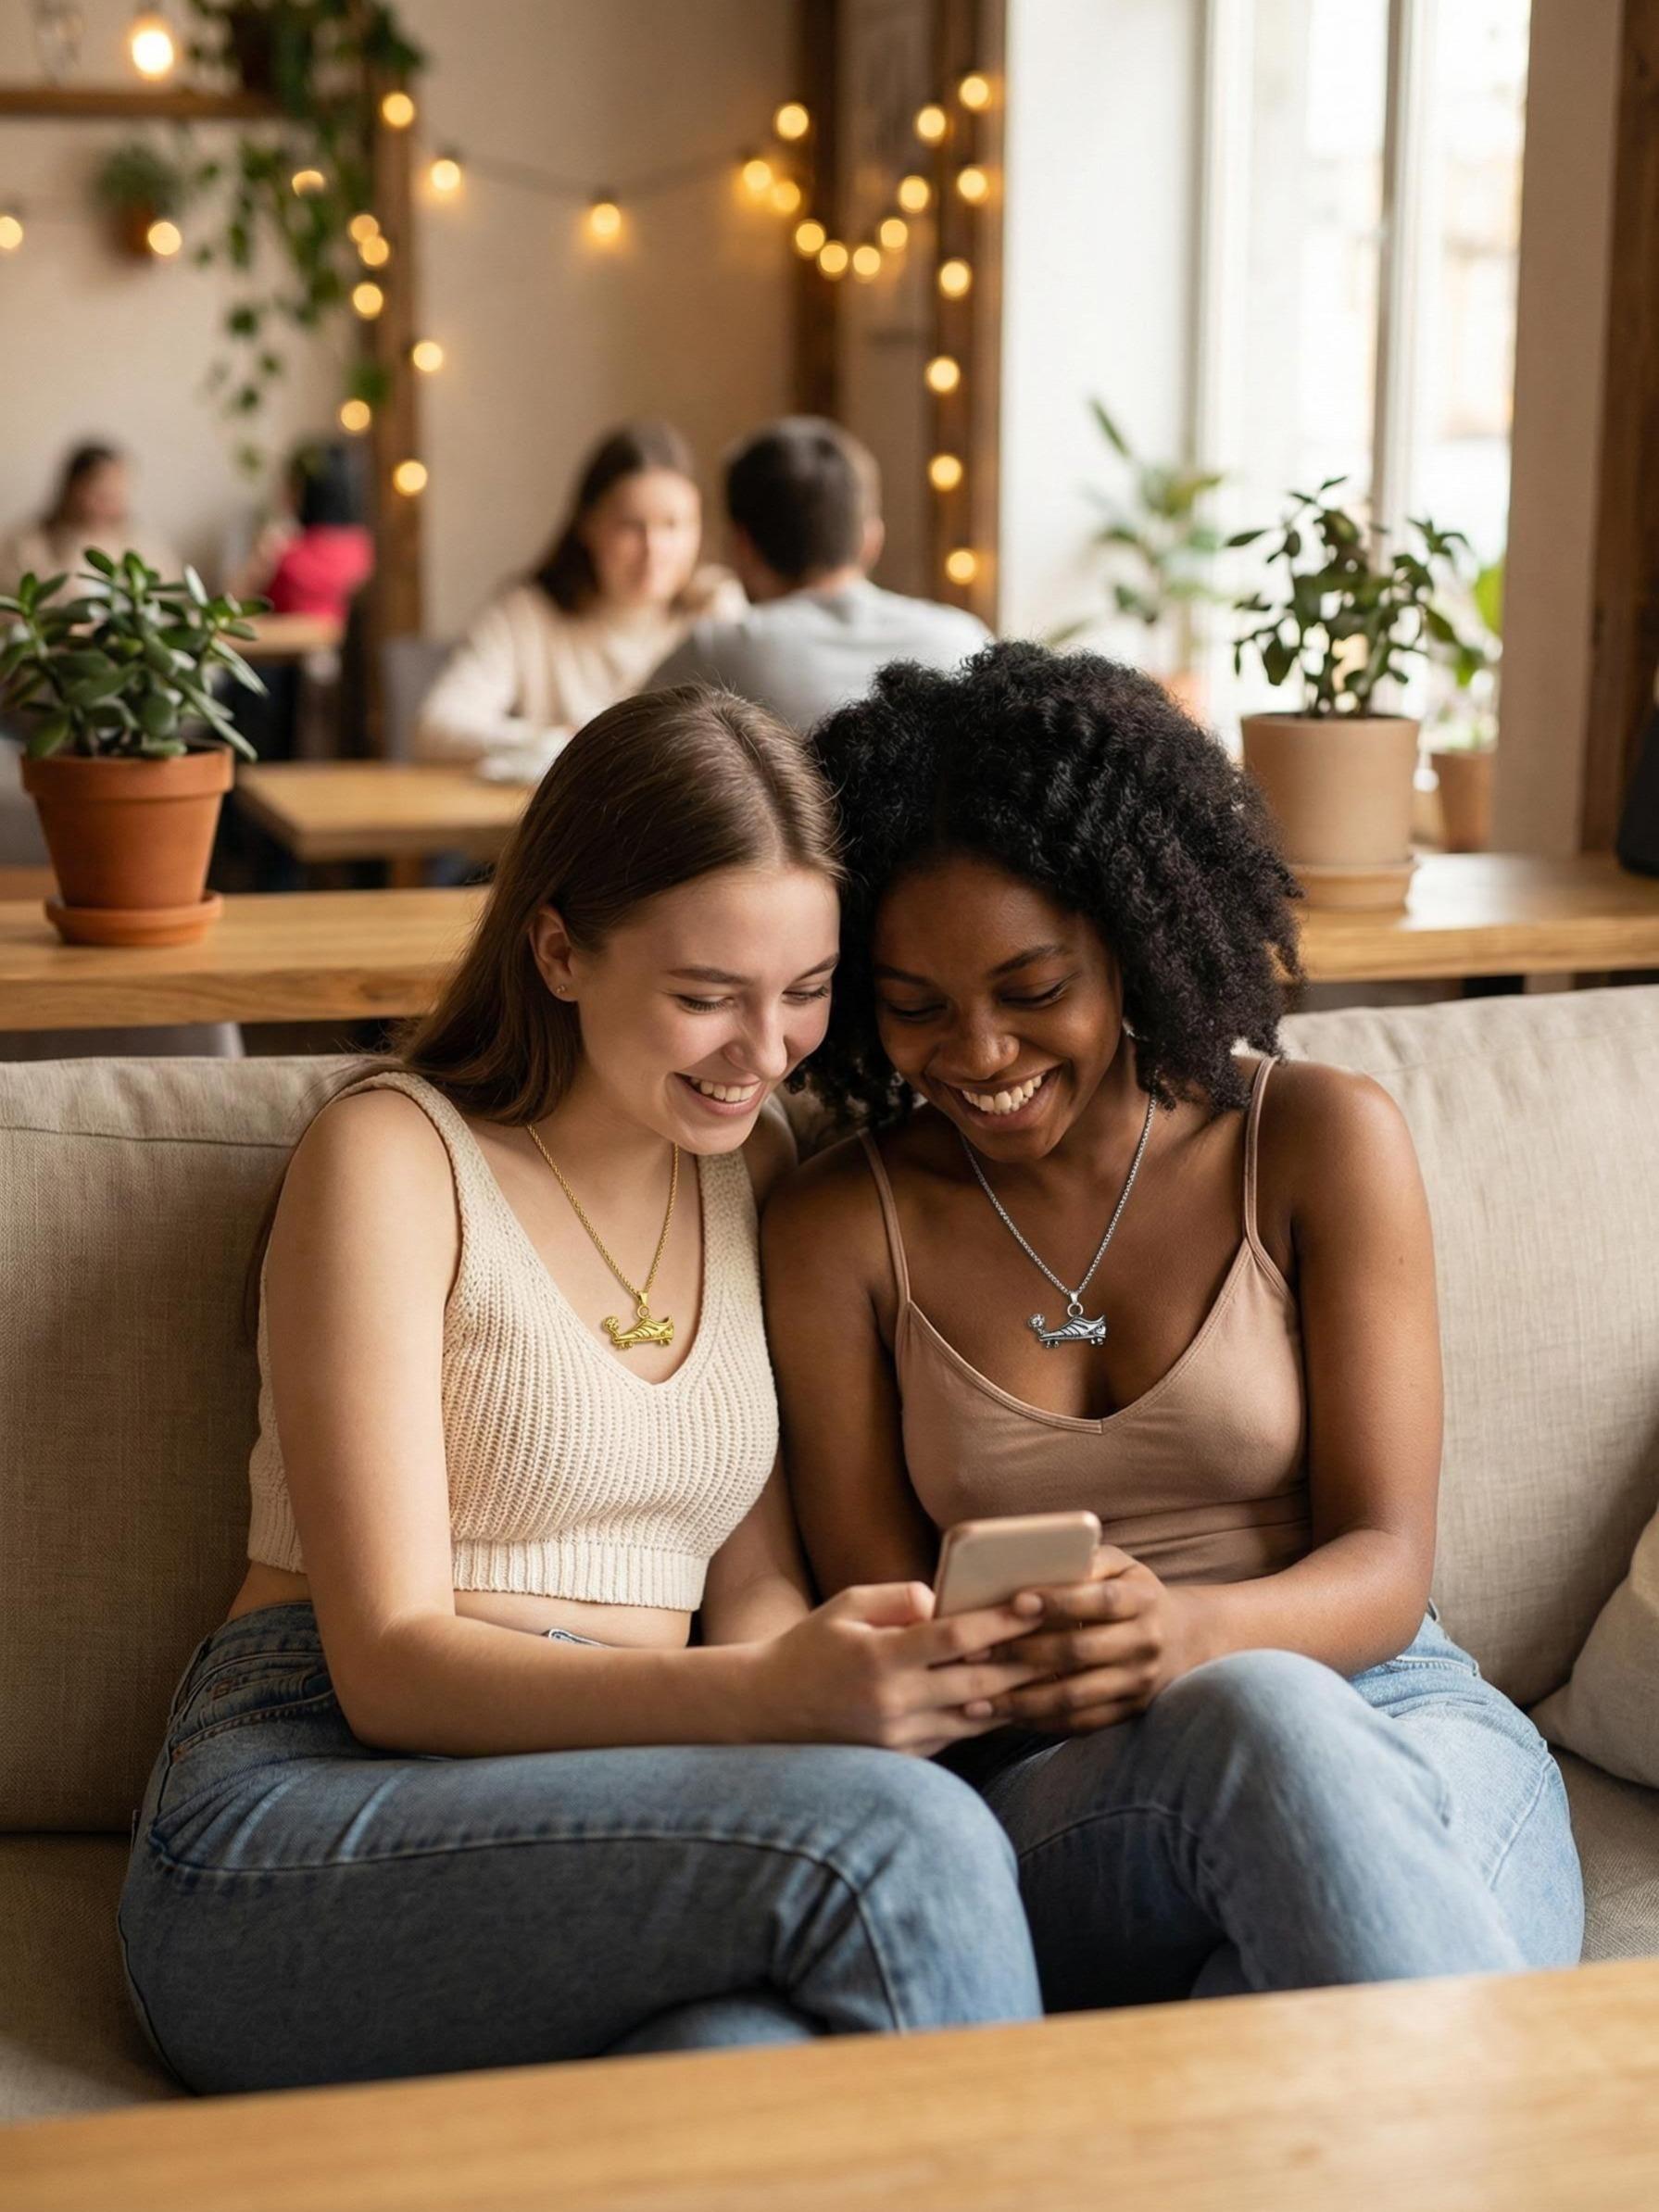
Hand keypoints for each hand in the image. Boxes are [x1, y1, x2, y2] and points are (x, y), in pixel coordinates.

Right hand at [752, 1582, 1049, 1756]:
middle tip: (1066, 1641)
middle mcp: (894, 1703)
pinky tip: (1010, 1699)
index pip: (955, 1639)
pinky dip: (983, 1718)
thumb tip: (945, 1602)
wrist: (767, 1710)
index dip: (1000, 1622)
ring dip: (1015, 1696)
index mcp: (880, 1658)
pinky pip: (954, 1736)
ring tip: (1053, 1672)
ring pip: (975, 1718)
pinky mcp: (901, 1759)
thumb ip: (898, 1598)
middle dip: (1026, 1662)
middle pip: (979, 1685)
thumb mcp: (846, 1605)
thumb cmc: (809, 1647)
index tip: (1034, 1603)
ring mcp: (899, 1738)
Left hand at [989, 1547, 1206, 1734]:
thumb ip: (1085, 1561)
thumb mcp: (1120, 1566)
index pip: (1101, 1601)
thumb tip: (1033, 1562)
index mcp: (1143, 1599)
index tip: (1016, 1603)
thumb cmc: (1132, 1592)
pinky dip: (1039, 1723)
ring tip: (975, 1700)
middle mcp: (1145, 1644)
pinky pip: (1079, 1724)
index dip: (1060, 1602)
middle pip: (1080, 1652)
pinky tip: (1004, 1718)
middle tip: (974, 1654)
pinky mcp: (1127, 1714)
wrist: (1183, 1640)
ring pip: (1075, 1697)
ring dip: (1022, 1700)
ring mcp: (1138, 1684)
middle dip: (1023, 1653)